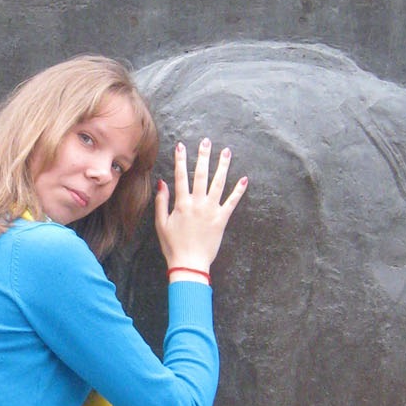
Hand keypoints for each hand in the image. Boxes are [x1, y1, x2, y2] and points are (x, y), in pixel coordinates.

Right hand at [154, 138, 246, 278]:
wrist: (189, 263)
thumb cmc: (173, 246)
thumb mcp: (161, 224)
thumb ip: (162, 202)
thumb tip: (162, 183)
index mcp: (182, 204)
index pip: (181, 176)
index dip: (180, 160)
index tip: (181, 145)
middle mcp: (197, 203)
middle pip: (201, 174)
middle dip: (203, 156)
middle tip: (206, 141)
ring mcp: (211, 211)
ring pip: (218, 183)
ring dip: (222, 166)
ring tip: (226, 151)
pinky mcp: (222, 219)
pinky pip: (232, 202)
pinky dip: (238, 191)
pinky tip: (244, 179)